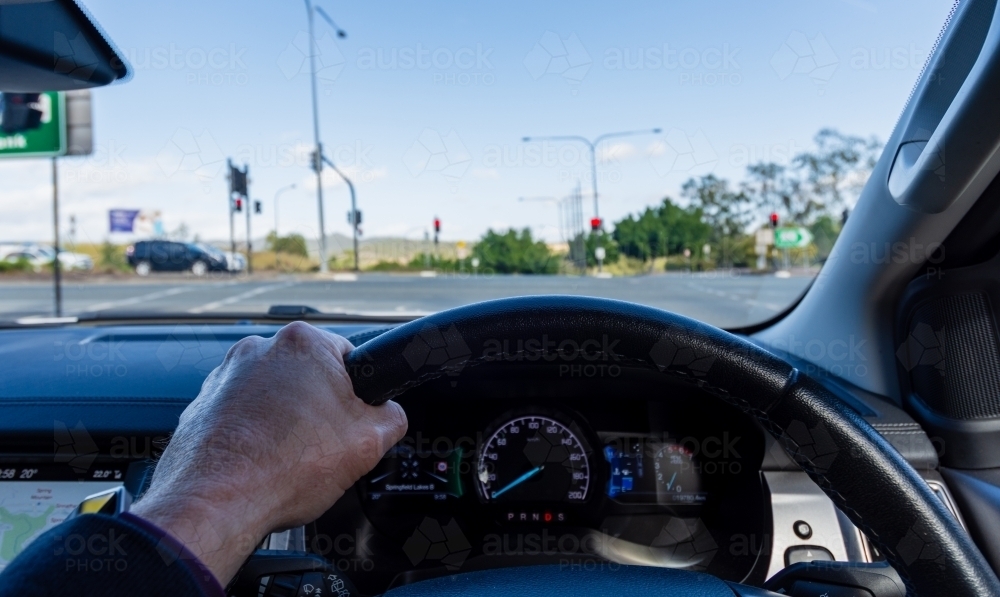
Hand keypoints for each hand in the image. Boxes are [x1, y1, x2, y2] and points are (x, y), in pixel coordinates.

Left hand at [131, 322, 406, 583]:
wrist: (216, 503)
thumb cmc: (283, 469)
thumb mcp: (370, 443)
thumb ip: (393, 416)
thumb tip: (389, 414)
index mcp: (305, 344)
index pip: (351, 358)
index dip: (359, 396)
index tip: (353, 420)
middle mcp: (261, 349)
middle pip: (310, 376)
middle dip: (319, 408)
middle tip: (324, 445)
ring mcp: (226, 374)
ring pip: (275, 395)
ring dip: (285, 420)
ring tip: (288, 457)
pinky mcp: (204, 402)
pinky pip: (243, 413)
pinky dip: (254, 433)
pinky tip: (262, 461)